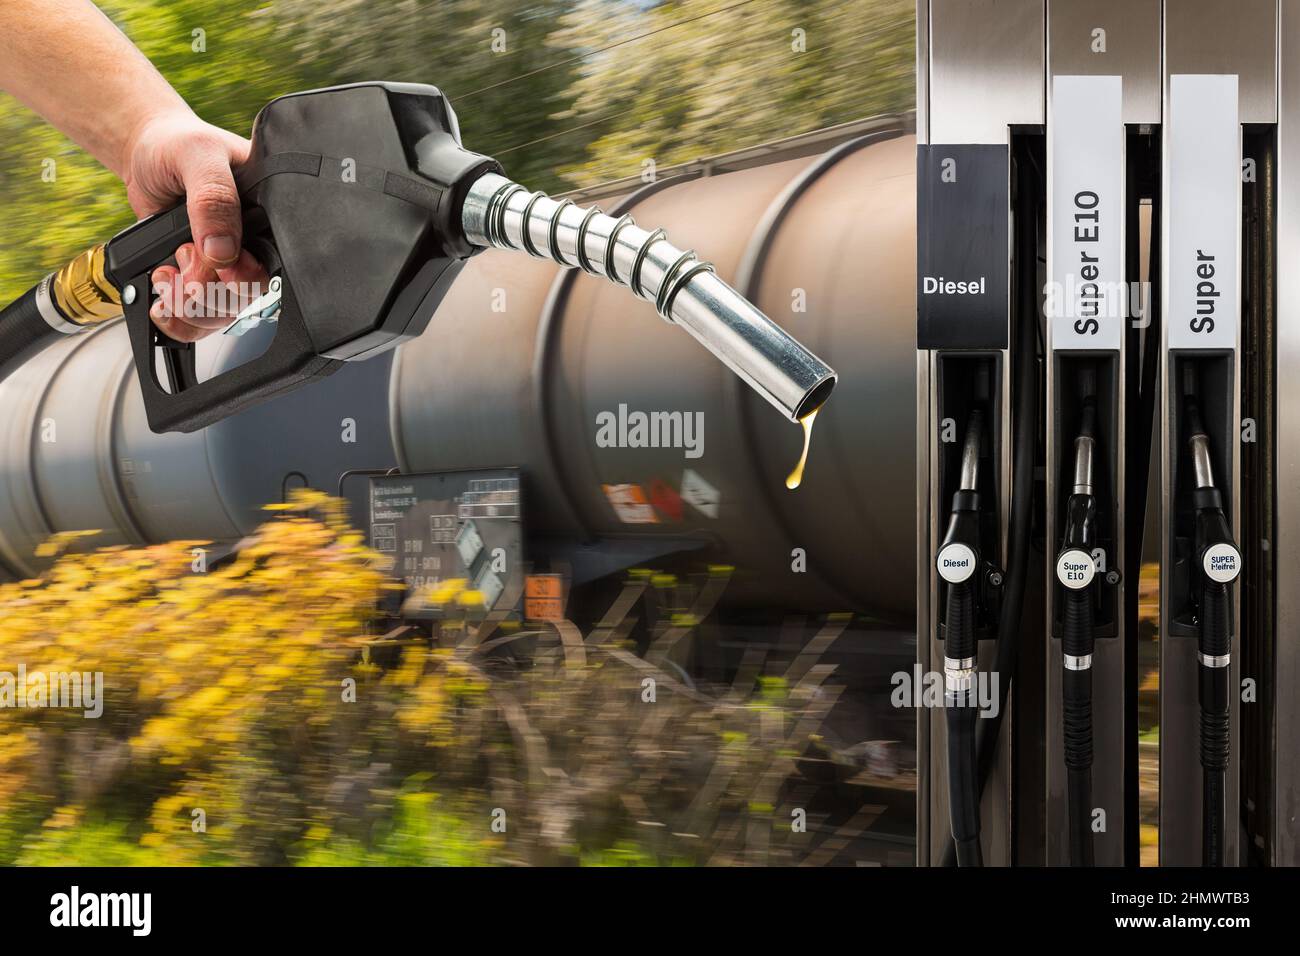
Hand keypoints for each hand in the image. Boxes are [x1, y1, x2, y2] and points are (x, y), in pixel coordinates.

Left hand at [122, 109, 267, 341]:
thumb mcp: (198, 155)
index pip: (274, 261)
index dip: (245, 275)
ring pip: (225, 310)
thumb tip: (222, 251)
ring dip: (191, 307)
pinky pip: (202, 314)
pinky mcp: (203, 275)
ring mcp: (228, 262)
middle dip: (209, 292)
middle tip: (181, 263)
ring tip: (166, 278)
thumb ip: (213, 199)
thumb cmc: (176, 143)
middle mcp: (254, 242)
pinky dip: (180, 317)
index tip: (217, 268)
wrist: (143, 153)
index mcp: (270, 213)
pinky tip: (164, 294)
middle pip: (249, 294)